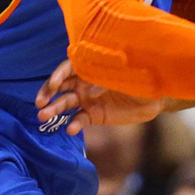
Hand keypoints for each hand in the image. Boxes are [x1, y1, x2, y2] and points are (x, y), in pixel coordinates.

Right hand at [35, 60, 163, 133]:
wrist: (155, 97)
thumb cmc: (140, 77)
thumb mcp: (123, 74)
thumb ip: (106, 80)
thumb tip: (89, 91)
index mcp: (89, 66)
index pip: (68, 68)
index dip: (58, 75)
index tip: (54, 84)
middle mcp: (84, 82)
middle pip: (60, 86)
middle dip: (47, 92)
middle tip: (39, 102)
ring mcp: (87, 99)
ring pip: (65, 103)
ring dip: (54, 109)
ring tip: (43, 116)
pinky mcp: (93, 115)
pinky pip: (79, 119)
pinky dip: (74, 124)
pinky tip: (71, 128)